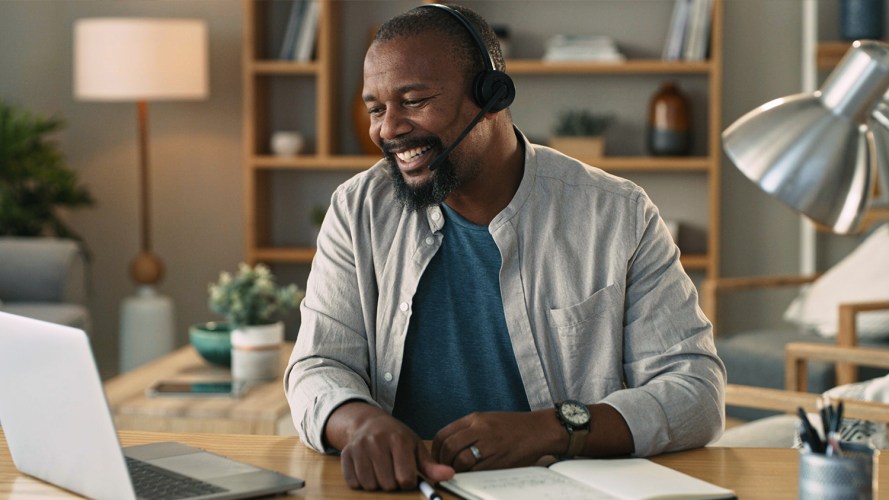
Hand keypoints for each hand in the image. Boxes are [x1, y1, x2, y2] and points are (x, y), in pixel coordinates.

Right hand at [331, 403, 453, 490]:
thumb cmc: (395, 437)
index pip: (405, 478)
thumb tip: (449, 475)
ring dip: (377, 483)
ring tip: (380, 470)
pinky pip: (354, 483)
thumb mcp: (415, 446)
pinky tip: (367, 470)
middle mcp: (377, 442)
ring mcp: (359, 448)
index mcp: (398, 440)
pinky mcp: (346, 454)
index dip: (408, 481)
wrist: (368, 422)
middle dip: (392, 483)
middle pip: (387, 484)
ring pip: (370, 485)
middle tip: (392, 471)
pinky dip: (361, 482)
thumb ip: (431, 465)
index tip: (407, 474)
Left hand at [431, 410, 561, 471]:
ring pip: (461, 460)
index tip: (437, 457)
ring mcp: (490, 444)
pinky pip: (477, 470)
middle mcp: (480, 429)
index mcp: (475, 418)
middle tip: (445, 468)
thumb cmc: (513, 427)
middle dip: (443, 461)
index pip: (444, 434)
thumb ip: (468, 429)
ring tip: (458, 472)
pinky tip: (472, 474)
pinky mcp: (499, 460)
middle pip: (449, 447)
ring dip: (456, 470)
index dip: (436, 450)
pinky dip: (470, 475)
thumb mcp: (487, 419)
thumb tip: (448, 446)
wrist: (538, 430)